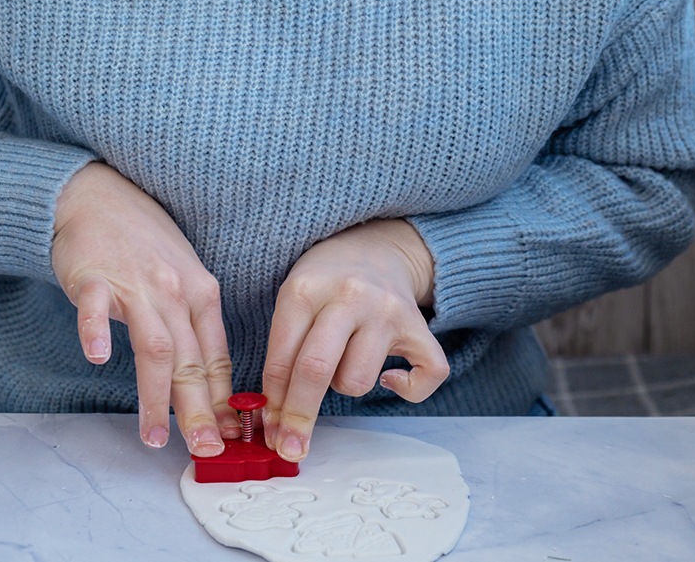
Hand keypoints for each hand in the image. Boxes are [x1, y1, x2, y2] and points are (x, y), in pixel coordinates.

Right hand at [51, 162, 239, 455]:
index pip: (216, 357)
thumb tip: (210, 382)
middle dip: (200, 410)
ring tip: (155, 436)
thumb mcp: (184, 279)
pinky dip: (98, 332)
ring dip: (156, 395)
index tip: (231, 436)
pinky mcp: (94, 278)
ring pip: (154, 346)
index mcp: (202, 294)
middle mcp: (175, 292)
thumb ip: (194, 327)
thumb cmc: (144, 243)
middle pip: (191, 360)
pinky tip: (101, 357)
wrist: (99, 196)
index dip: (223, 400)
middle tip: (206, 449)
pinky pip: (96, 308)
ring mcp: (135, 285)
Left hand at [261, 219, 448, 461]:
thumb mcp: (292, 301)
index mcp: (305, 289)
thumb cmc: (324, 281)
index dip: (273, 403)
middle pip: (316, 370)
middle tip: (290, 446)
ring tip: (345, 363)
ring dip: (345, 387)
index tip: (268, 432)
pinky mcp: (418, 324)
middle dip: (298, 416)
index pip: (283, 359)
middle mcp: (347, 296)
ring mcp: (386, 310)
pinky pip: (425, 375)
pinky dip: (407, 389)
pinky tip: (389, 377)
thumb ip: (281, 354)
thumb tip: (273, 419)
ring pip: (359, 380)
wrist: (373, 247)